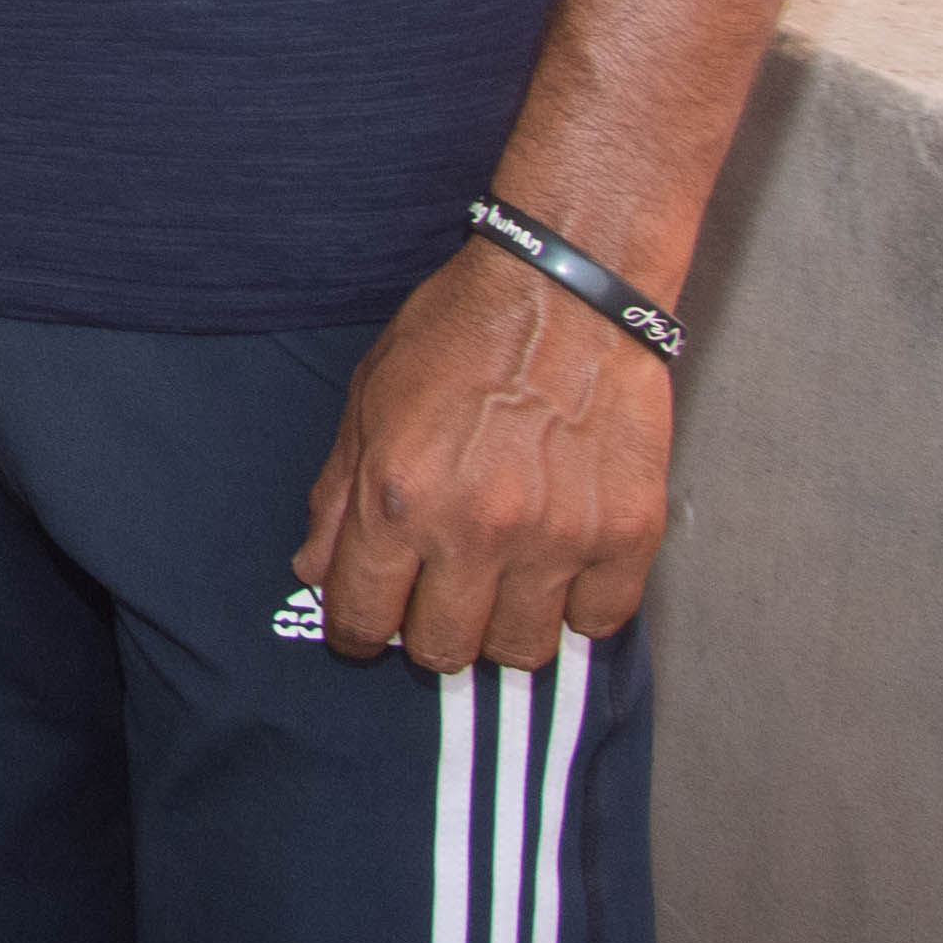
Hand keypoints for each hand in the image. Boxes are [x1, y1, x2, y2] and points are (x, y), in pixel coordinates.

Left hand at [293, 240, 673, 668]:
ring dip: (504, 627)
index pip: (362, 618)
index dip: (356, 632)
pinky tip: (561, 568)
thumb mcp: (369, 401)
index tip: (367, 626)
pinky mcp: (627, 534)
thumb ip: (337, 495)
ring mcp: (558, 537)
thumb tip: (314, 570)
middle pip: (443, 650)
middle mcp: (477, 530)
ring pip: (522, 650)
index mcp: (399, 499)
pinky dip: (578, 608)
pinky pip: (600, 622)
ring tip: (502, 583)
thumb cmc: (458, 334)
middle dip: (429, 634)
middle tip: (438, 598)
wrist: (565, 291)